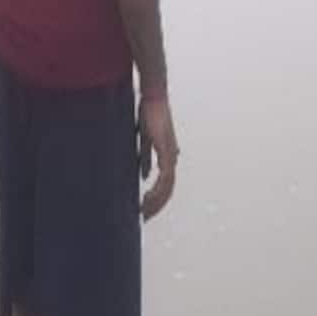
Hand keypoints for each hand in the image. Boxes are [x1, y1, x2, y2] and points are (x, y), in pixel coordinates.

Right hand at [139, 95, 178, 221]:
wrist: (154, 99)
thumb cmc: (149, 115)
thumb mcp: (145, 141)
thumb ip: (145, 158)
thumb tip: (144, 174)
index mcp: (167, 157)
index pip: (165, 184)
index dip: (157, 198)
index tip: (145, 208)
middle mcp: (172, 159)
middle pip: (168, 190)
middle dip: (156, 205)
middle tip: (145, 216)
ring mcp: (170, 156)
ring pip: (167, 187)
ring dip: (156, 201)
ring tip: (144, 210)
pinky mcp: (166, 152)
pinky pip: (165, 177)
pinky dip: (157, 189)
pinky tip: (148, 195)